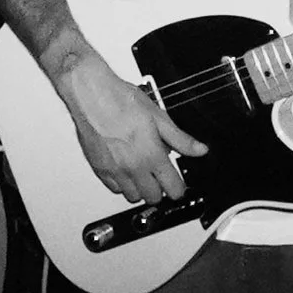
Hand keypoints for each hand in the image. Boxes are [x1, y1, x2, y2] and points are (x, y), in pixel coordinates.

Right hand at [55, 56, 208, 204]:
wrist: (92, 94)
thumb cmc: (121, 100)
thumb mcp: (159, 116)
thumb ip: (181, 138)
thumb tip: (200, 150)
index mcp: (151, 155)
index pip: (173, 189)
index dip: (179, 187)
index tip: (178, 183)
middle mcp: (133, 167)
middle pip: (153, 198)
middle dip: (160, 189)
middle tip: (160, 174)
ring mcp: (114, 170)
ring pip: (133, 197)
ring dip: (140, 188)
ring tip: (142, 170)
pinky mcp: (99, 169)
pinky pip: (114, 189)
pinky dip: (122, 183)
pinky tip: (125, 168)